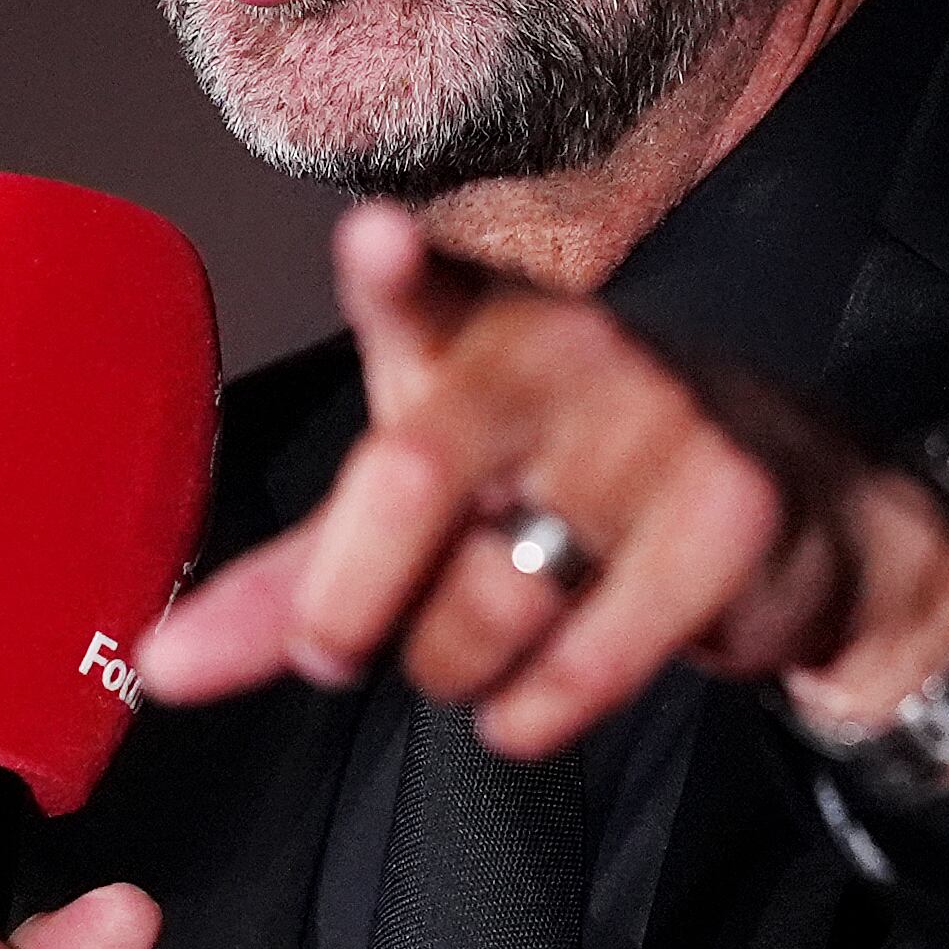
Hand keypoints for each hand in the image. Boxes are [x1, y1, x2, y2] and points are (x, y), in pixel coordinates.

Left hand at [134, 201, 948, 774]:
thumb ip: (293, 579)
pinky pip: (585, 665)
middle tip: (337, 646)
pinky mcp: (730, 513)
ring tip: (490, 641)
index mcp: (468, 331)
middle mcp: (561, 352)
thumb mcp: (421, 514)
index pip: (419, 293)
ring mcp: (655, 426)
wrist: (784, 515)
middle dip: (349, 600)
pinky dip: (540, 711)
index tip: (371, 238)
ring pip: (491, 599)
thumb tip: (165, 668)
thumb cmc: (566, 490)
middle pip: (411, 475)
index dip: (393, 271)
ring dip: (458, 668)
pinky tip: (545, 689)